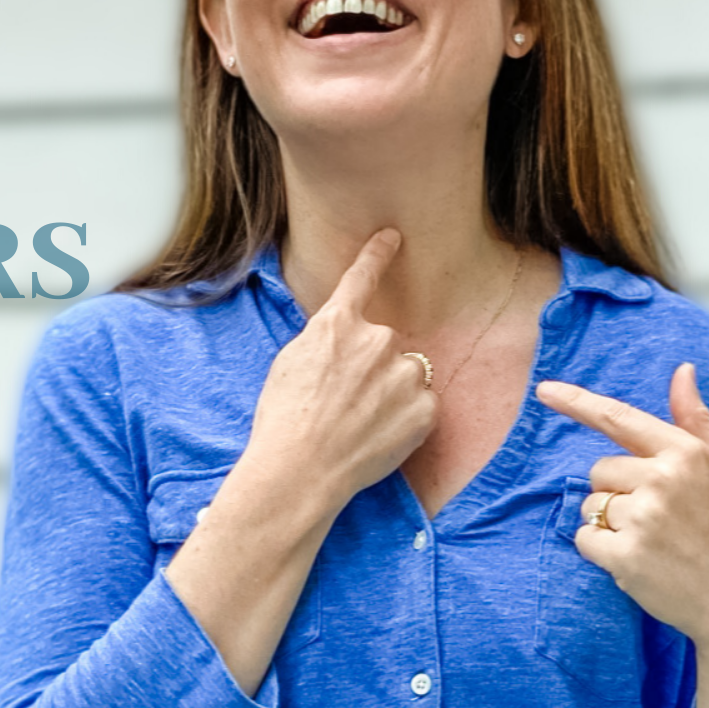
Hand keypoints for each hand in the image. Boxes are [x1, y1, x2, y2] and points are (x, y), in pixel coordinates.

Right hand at [246, 228, 437, 504]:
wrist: (300, 470)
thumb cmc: (283, 420)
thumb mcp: (291, 362)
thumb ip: (325, 340)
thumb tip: (342, 339)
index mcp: (338, 324)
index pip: (362, 278)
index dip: (378, 254)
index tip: (393, 236)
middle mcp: (378, 340)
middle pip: (387, 344)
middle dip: (375, 368)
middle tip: (348, 404)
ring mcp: (404, 374)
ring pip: (408, 374)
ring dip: (394, 392)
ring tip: (363, 424)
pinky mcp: (424, 409)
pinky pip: (423, 405)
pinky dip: (408, 420)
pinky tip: (380, 438)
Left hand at [536, 363, 708, 707]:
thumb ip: (697, 419)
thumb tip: (683, 370)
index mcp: (685, 453)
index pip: (619, 418)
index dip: (576, 402)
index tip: (543, 389)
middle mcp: (663, 479)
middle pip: (599, 469)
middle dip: (617, 490)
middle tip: (657, 517)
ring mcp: (644, 518)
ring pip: (591, 504)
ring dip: (610, 522)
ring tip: (653, 540)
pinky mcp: (626, 555)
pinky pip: (585, 539)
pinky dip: (601, 551)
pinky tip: (637, 560)